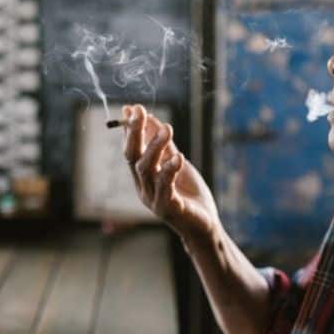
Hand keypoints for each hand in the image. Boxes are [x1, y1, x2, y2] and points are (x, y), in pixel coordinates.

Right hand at [122, 104, 219, 240]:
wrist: (203, 225)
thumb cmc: (187, 193)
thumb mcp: (175, 162)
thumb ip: (162, 143)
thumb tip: (148, 116)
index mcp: (142, 176)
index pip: (131, 148)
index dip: (130, 128)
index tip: (133, 108)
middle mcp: (142, 187)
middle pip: (132, 157)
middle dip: (134, 133)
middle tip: (139, 112)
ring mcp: (153, 198)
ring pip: (146, 169)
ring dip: (155, 147)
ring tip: (167, 129)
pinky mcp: (168, 209)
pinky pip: (165, 187)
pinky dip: (170, 171)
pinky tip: (178, 157)